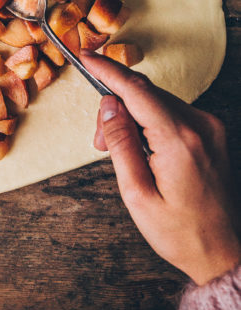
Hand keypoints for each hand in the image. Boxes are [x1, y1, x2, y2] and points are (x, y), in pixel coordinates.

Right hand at [83, 52, 240, 285]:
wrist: (223, 253)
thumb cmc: (180, 233)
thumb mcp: (137, 194)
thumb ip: (121, 144)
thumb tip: (108, 105)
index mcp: (179, 140)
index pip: (136, 90)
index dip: (107, 70)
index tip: (85, 56)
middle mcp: (200, 125)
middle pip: (145, 93)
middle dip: (115, 106)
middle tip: (99, 143)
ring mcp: (210, 127)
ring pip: (158, 101)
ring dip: (133, 115)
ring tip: (121, 153)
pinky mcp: (213, 132)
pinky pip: (173, 112)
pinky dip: (151, 121)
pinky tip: (143, 148)